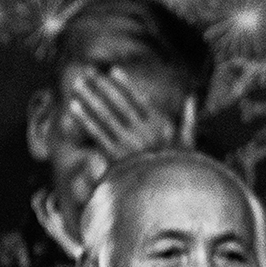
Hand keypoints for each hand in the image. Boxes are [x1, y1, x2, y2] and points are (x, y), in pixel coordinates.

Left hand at [65, 65, 185, 161]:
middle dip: (102, 86)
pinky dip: (84, 119)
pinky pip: (96, 133)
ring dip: (89, 98)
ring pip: (104, 115)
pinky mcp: (115, 155)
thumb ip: (189, 119)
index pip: (139, 99)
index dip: (125, 84)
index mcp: (160, 126)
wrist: (168, 196)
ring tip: (76, 84)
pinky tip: (73, 107)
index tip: (113, 70)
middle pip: (118, 103)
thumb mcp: (189, 143)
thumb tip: (191, 98)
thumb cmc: (178, 169)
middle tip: (87, 72)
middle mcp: (143, 131)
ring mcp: (128, 143)